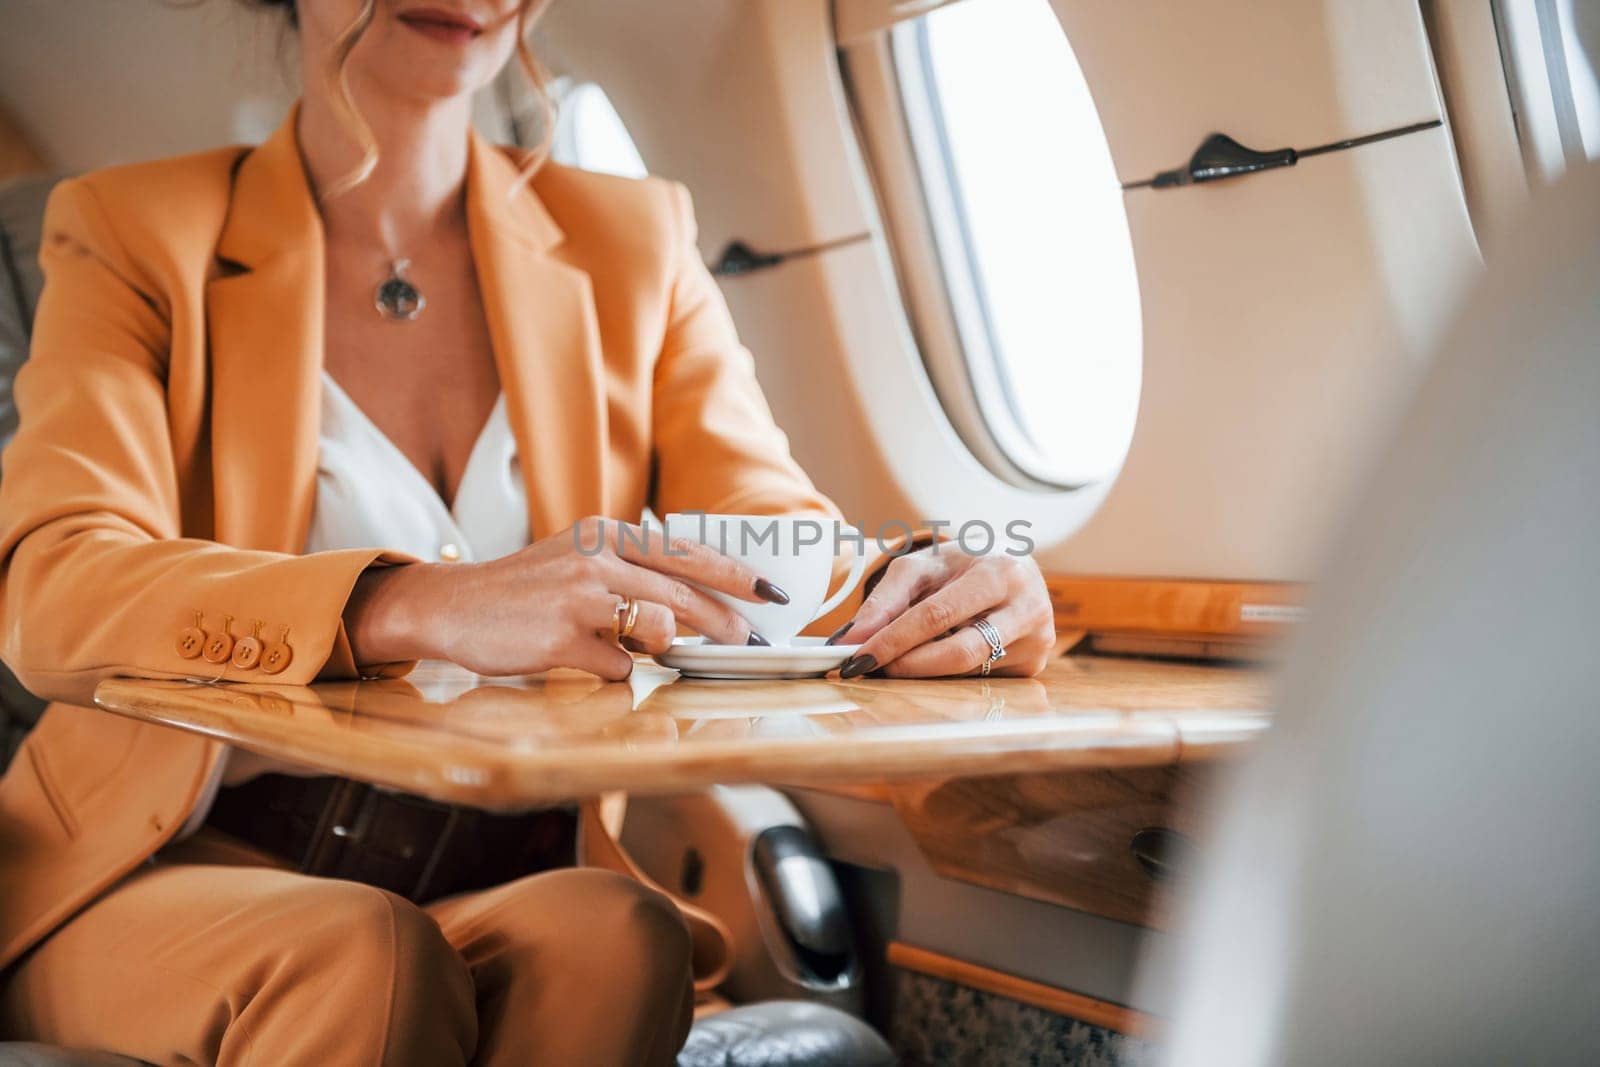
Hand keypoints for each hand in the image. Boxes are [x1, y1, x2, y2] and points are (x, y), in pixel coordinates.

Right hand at [344, 516, 786, 679]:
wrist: (452, 606)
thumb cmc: (522, 590)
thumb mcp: (576, 560)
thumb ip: (627, 573)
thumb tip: (686, 604)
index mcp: (604, 534)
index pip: (685, 552)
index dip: (734, 572)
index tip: (770, 590)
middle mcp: (595, 558)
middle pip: (683, 592)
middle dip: (725, 622)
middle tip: (750, 641)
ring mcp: (579, 598)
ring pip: (657, 628)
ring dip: (670, 648)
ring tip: (667, 653)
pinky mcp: (561, 638)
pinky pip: (615, 666)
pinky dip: (613, 672)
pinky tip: (591, 663)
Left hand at [828, 547, 1053, 677]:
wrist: (1012, 564)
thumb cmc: (963, 564)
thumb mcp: (921, 567)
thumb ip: (883, 600)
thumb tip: (849, 640)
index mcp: (1001, 571)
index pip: (938, 615)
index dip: (894, 639)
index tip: (859, 657)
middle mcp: (1029, 607)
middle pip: (959, 652)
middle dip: (909, 665)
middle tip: (873, 669)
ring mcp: (1037, 640)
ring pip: (968, 671)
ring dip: (925, 671)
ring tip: (897, 660)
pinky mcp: (1035, 664)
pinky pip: (980, 679)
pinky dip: (948, 674)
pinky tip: (936, 658)